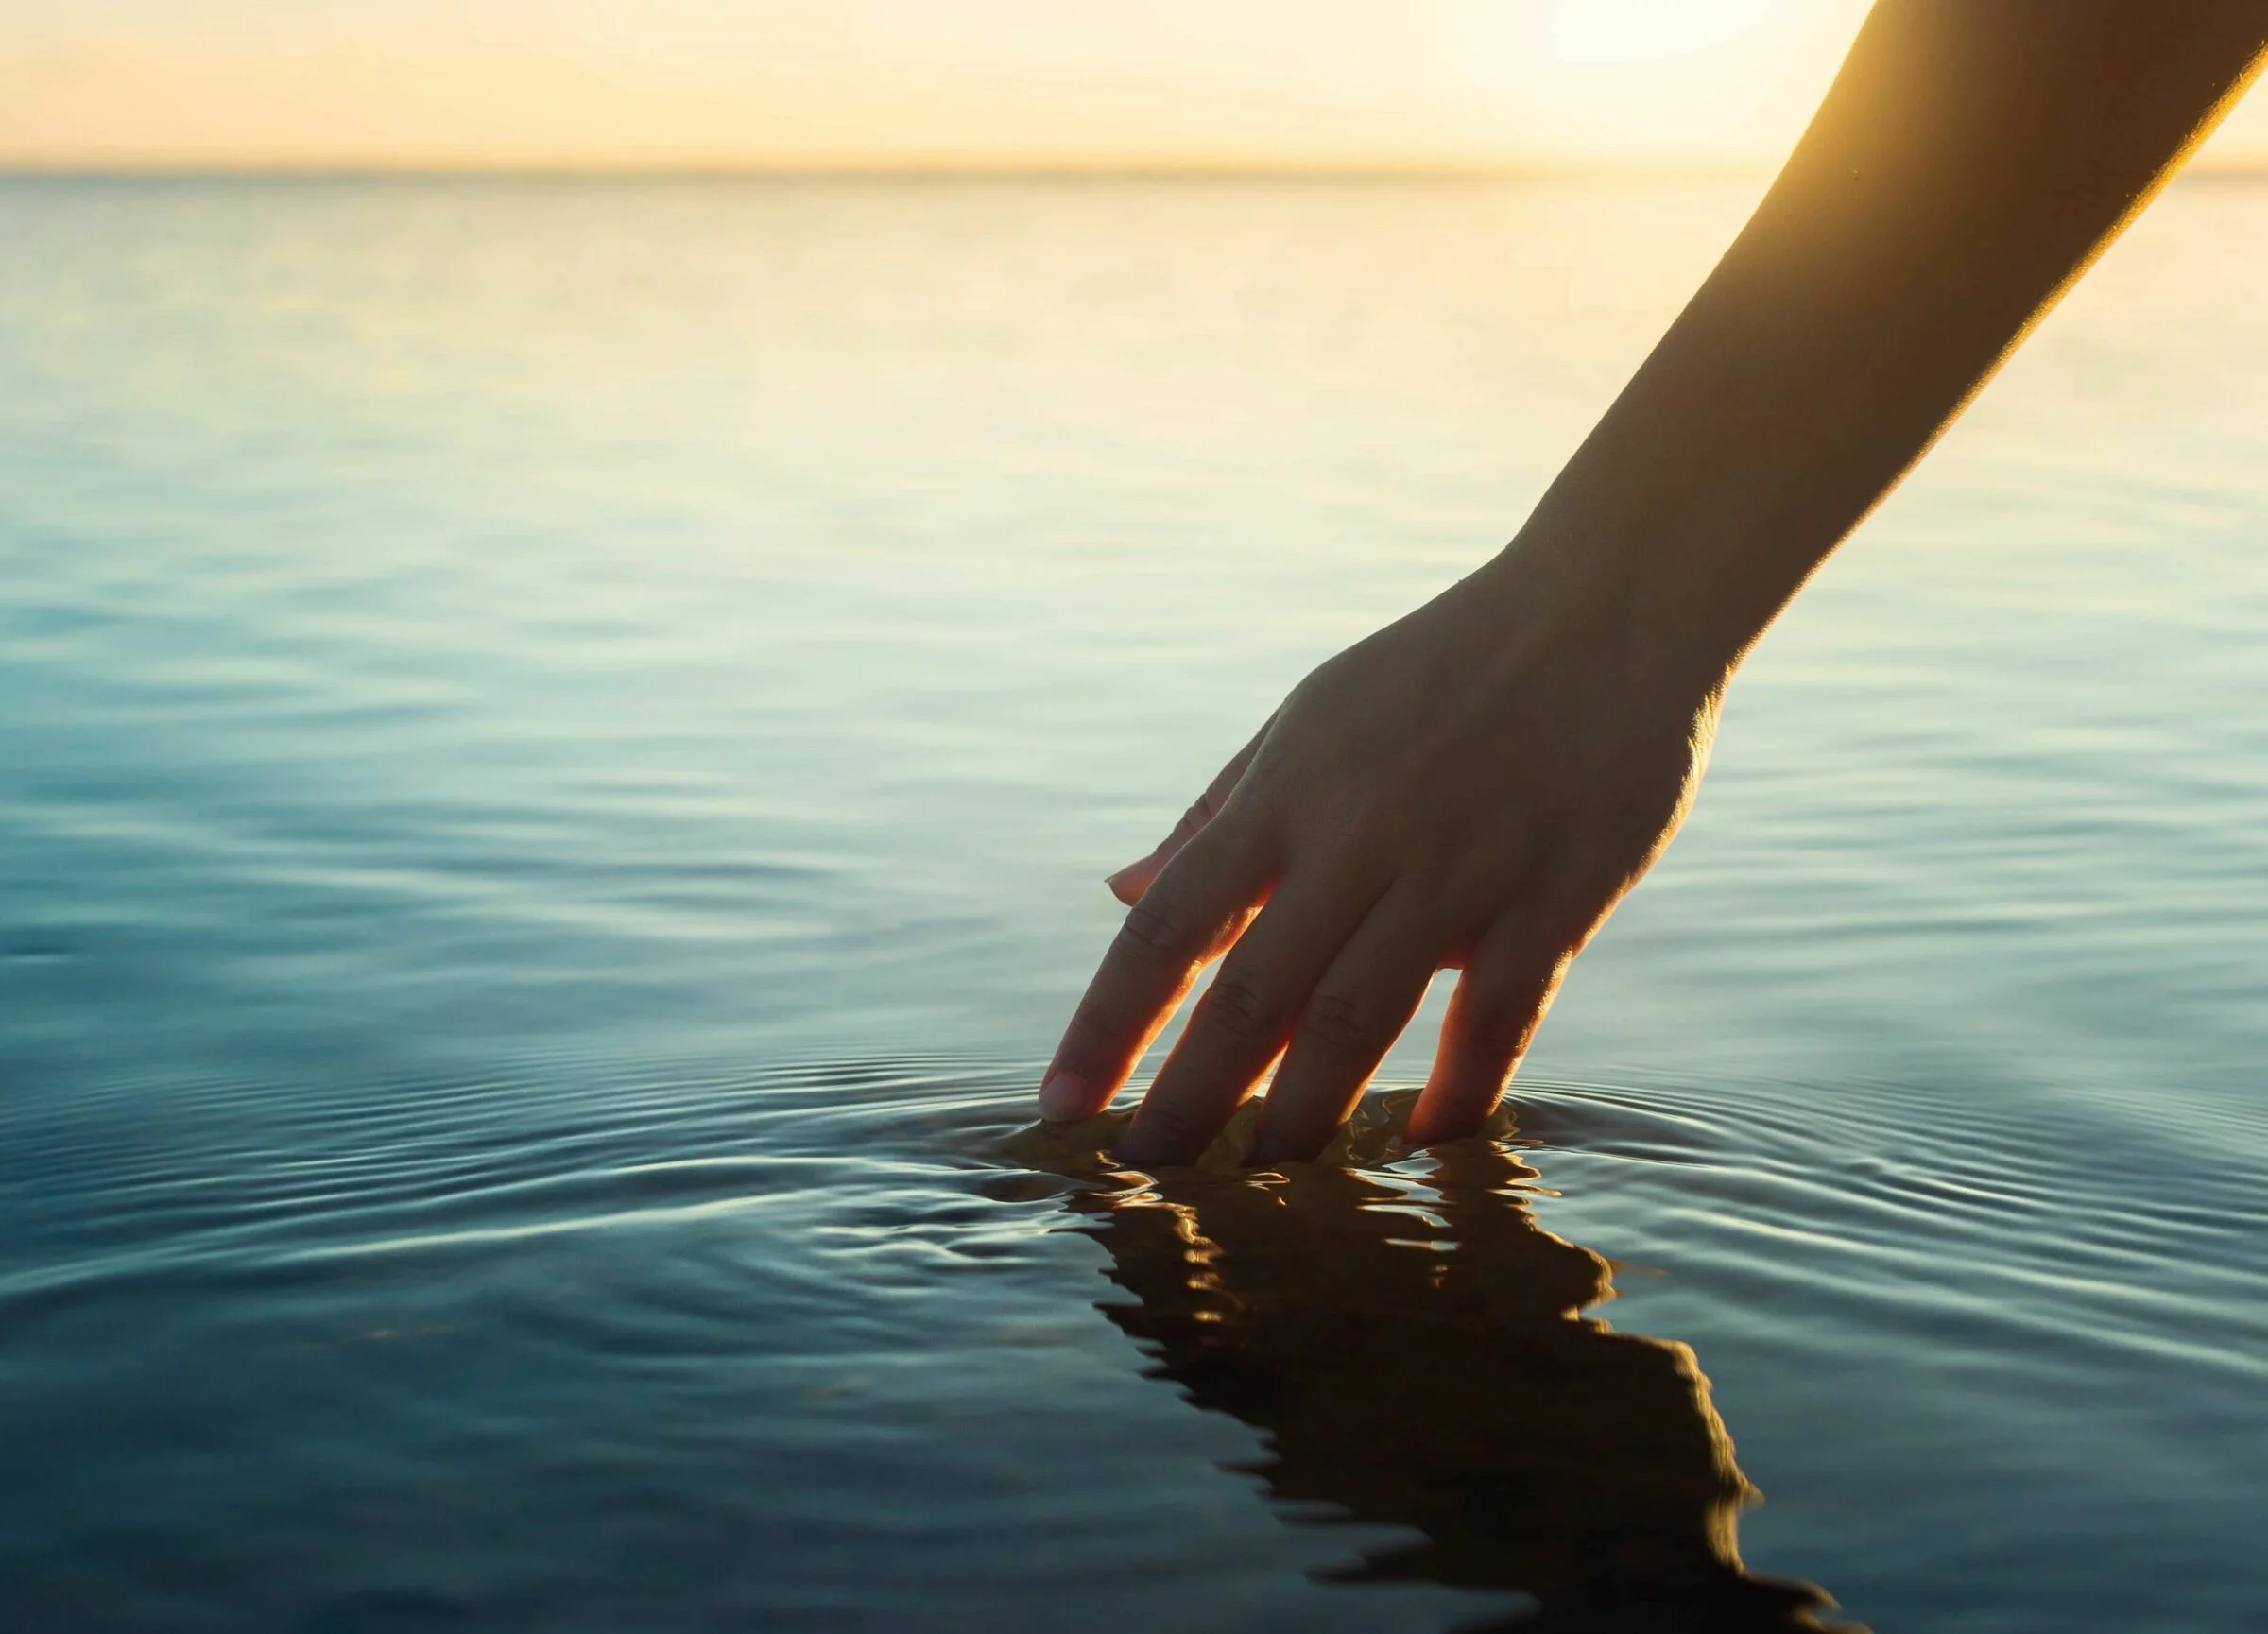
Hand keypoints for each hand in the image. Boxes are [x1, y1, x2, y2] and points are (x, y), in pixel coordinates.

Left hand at [1037, 538, 1730, 1166]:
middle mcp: (1357, 836)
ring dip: (1302, 1117)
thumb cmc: (1439, 670)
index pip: (1168, 925)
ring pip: (1359, 1020)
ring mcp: (1458, 869)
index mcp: (1286, 791)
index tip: (1056, 1105)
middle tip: (1143, 1179)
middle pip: (1252, 995)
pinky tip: (1417, 1148)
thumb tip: (1118, 890)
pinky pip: (1499, 1017)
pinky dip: (1457, 1091)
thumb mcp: (1308, 718)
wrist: (1608, 606)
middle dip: (1187, 1100)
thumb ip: (1217, 815)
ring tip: (1264, 1188)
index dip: (1106, 1023)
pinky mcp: (1556, 897)